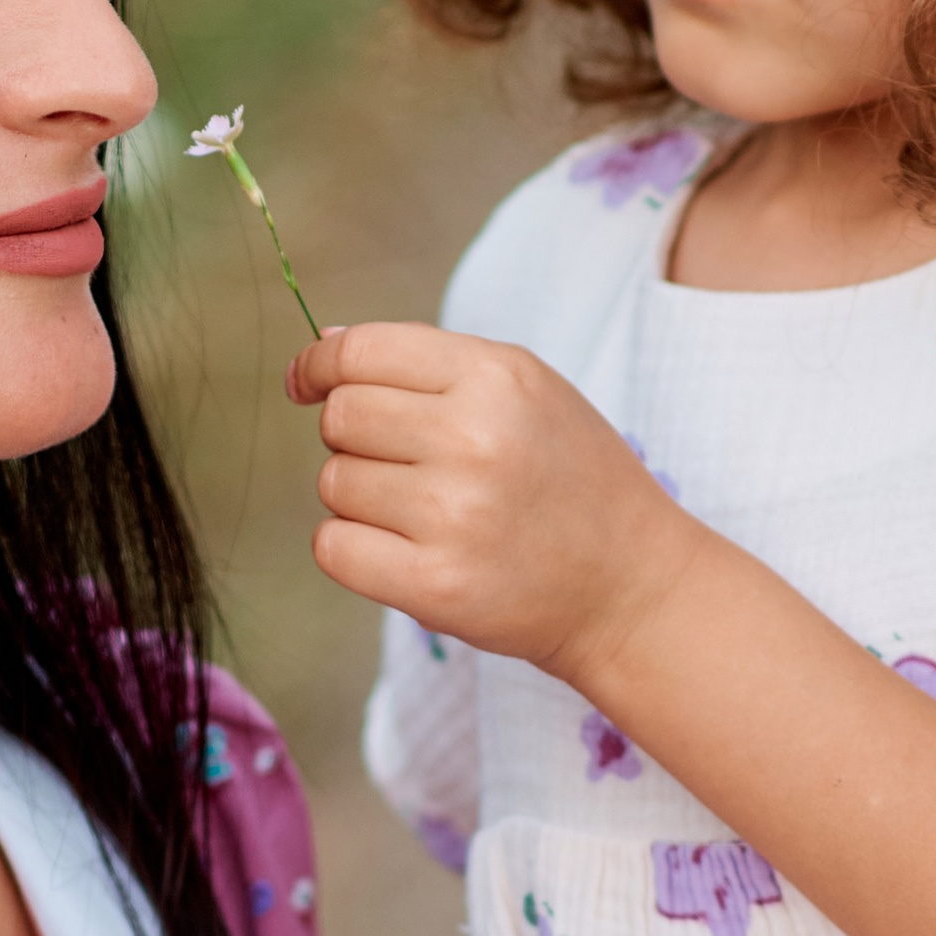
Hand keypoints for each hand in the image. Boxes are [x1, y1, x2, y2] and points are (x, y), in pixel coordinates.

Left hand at [291, 321, 701, 681]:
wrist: (629, 586)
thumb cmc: (571, 481)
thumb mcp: (527, 392)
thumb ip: (427, 363)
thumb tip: (322, 349)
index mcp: (497, 376)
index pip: (362, 351)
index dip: (318, 366)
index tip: (306, 383)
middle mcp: (475, 437)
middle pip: (341, 417)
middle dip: (353, 437)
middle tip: (403, 462)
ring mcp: (453, 514)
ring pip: (334, 482)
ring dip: (360, 496)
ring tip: (424, 512)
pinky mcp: (435, 584)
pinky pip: (333, 547)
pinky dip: (351, 548)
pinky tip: (401, 549)